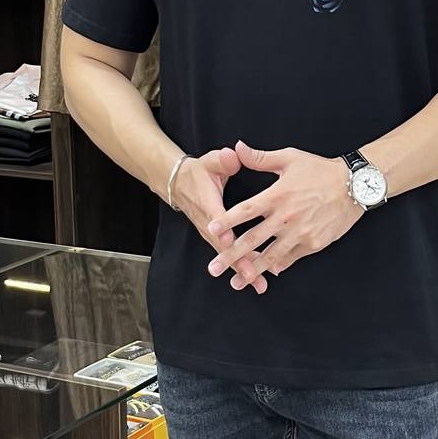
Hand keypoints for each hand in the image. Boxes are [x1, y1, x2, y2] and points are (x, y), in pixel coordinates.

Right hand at [172, 147, 267, 293]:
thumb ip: (222, 159)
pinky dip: (242, 265)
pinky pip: (229, 254)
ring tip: (258, 283)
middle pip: (222, 245)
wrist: (179, 184)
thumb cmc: (199, 172)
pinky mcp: (216, 238)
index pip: (216, 218)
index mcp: (208, 203)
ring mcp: (211, 233)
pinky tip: (257, 278)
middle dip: (237, 261)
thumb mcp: (210, 161)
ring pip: (227, 253)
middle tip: (252, 275)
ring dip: (241, 268)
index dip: (223, 230)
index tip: (230, 241)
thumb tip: (232, 155)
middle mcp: (208, 223)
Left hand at [205, 140, 363, 290]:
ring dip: (251, 270)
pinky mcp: (313, 244)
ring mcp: (300, 233)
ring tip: (235, 282)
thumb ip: (260, 158)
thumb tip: (237, 147)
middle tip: (214, 268)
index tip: (211, 229)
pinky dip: (276, 266)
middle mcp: (286, 217)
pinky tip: (265, 273)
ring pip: (271, 256)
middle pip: (253, 239)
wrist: (355, 186)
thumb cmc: (320, 170)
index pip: (246, 210)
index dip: (227, 221)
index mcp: (277, 196)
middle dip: (231, 255)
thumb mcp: (290, 158)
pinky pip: (290, 259)